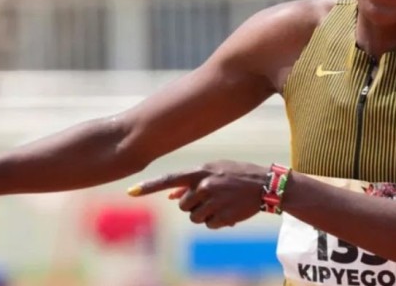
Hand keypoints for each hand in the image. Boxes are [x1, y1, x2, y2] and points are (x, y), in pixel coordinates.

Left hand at [129, 160, 267, 228]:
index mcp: (199, 171)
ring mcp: (213, 202)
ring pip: (194, 217)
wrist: (265, 185)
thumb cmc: (235, 175)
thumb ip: (191, 181)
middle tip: (209, 197)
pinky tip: (227, 211)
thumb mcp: (213, 170)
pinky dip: (216, 222)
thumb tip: (169, 195)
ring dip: (203, 214)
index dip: (148, 186)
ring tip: (220, 203)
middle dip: (192, 205)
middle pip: (182, 205)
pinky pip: (209, 225)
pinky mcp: (222, 217)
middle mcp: (204, 186)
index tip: (130, 192)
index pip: (168, 179)